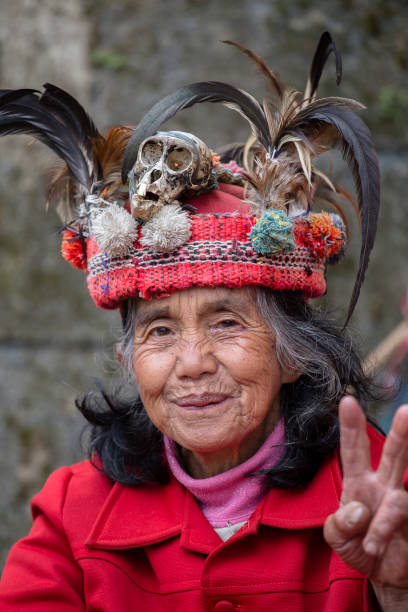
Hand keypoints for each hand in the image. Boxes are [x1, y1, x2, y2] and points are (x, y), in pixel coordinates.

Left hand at [324, 396, 407, 609]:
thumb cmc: (357, 546)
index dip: (351, 427)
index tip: (348, 401)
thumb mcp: (336, 538)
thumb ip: (338, 525)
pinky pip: (401, 516)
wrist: (383, 575)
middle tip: (407, 411)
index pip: (354, 450)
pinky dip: (384, 535)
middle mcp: (383, 486)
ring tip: (370, 546)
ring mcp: (400, 502)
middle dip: (402, 434)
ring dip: (382, 524)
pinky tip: (375, 549)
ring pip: (400, 496)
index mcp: (359, 482)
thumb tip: (357, 511)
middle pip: (394, 454)